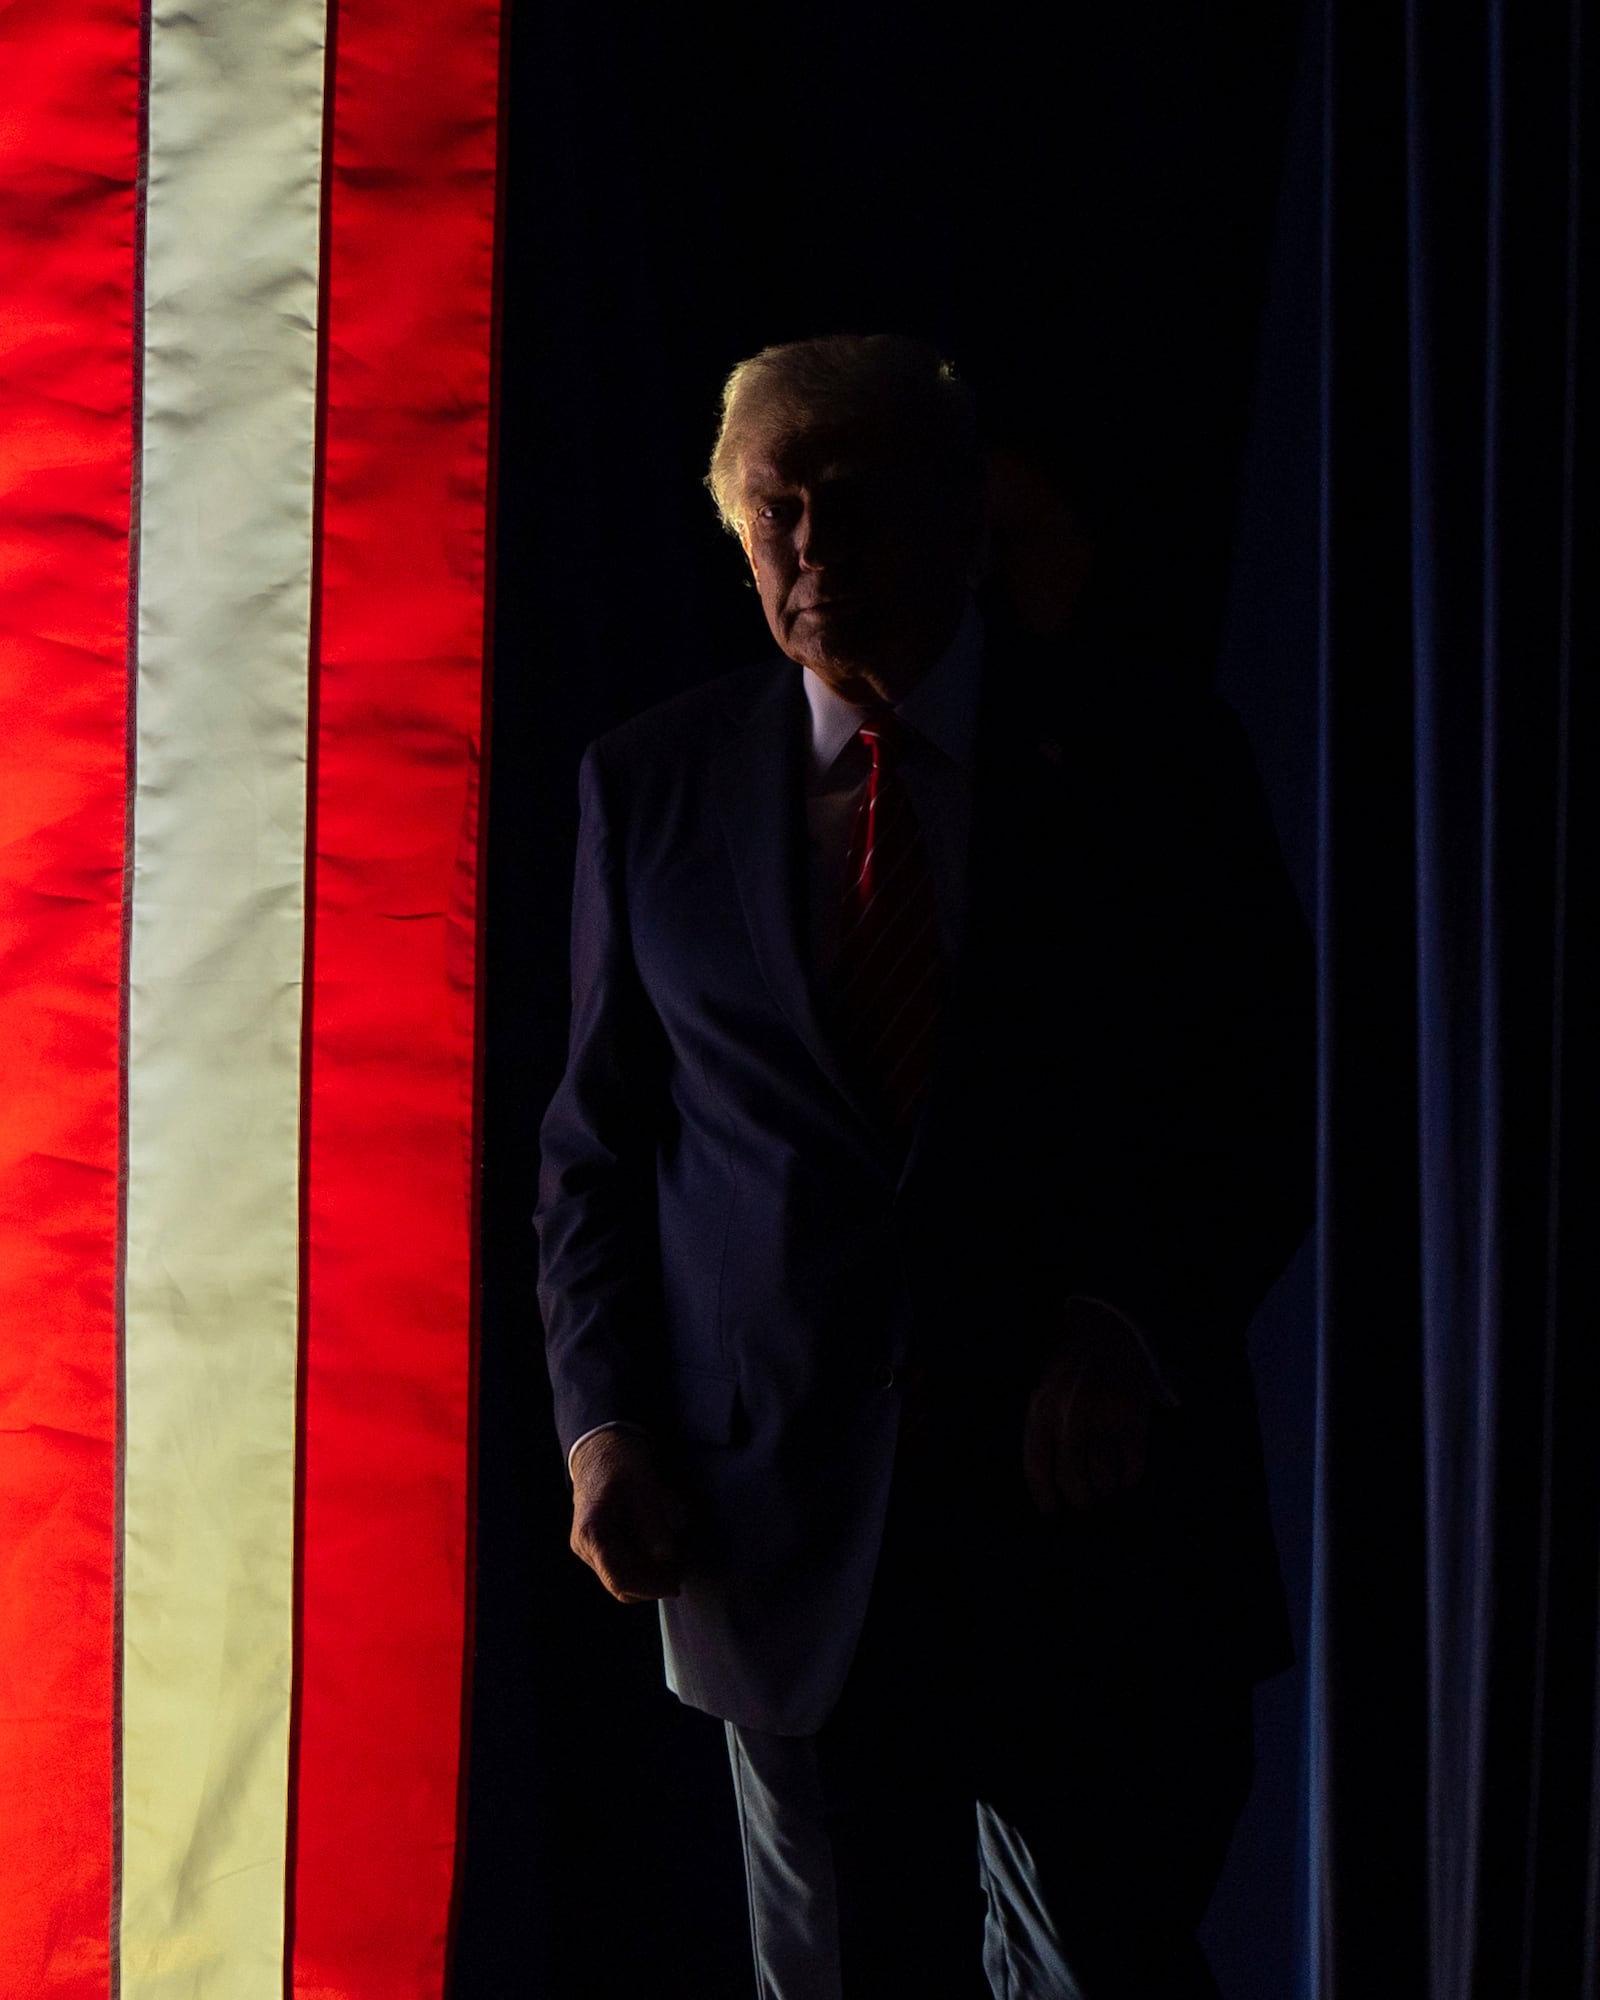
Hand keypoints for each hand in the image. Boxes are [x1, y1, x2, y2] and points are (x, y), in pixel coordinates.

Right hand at [569, 1428, 687, 1601]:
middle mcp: (584, 1547)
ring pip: (620, 1579)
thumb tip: (667, 1561)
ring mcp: (588, 1549)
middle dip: (651, 1584)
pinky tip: (661, 1554)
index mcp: (592, 1534)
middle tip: (680, 1573)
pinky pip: (621, 1567)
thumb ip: (654, 1526)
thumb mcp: (644, 1488)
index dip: (649, 1586)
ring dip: (648, 1577)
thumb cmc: (620, 1462)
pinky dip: (642, 1566)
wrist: (601, 1448)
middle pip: (620, 1585)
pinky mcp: (597, 1547)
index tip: (675, 1584)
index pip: (619, 1579)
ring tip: (675, 1562)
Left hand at [1022, 1300, 1158, 1514]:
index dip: (1044, 1497)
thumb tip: (1050, 1480)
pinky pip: (1134, 1465)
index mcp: (1042, 1412)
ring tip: (1107, 1485)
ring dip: (1106, 1488)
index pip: (1037, 1470)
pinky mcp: (1133, 1418)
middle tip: (1086, 1500)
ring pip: (1105, 1479)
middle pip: (1073, 1482)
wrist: (1106, 1327)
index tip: (1051, 1509)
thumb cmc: (1071, 1365)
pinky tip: (1128, 1473)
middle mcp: (1070, 1419)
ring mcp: (1103, 1419)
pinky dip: (1131, 1475)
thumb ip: (1044, 1428)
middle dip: (1080, 1499)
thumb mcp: (1043, 1391)